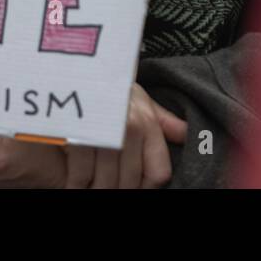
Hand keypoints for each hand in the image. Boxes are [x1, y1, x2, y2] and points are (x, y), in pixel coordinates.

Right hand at [64, 83, 187, 188]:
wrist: (74, 70)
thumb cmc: (107, 87)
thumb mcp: (139, 98)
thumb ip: (163, 122)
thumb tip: (186, 134)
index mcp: (146, 123)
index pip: (157, 174)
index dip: (147, 186)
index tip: (135, 186)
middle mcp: (129, 130)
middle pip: (130, 182)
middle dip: (120, 190)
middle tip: (110, 186)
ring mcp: (103, 134)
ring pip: (106, 185)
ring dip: (97, 189)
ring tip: (92, 186)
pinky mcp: (76, 138)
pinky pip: (80, 178)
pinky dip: (77, 185)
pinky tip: (75, 184)